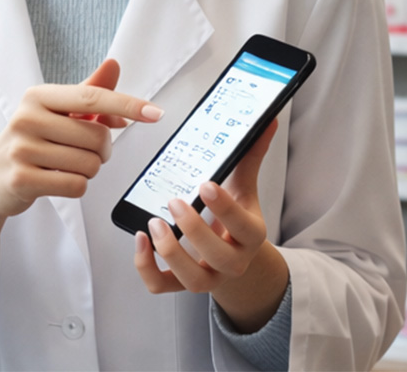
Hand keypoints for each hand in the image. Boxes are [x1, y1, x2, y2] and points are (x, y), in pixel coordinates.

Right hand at [0, 59, 162, 218]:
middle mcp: (27, 118)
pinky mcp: (22, 179)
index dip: (128, 105)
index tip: (155, 114)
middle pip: (97, 137)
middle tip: (83, 152)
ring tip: (64, 166)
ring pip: (90, 164)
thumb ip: (88, 92)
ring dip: (88, 171)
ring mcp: (22, 149)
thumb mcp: (54, 113)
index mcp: (38, 96)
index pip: (92, 97)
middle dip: (101, 151)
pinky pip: (76, 185)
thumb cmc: (30, 142)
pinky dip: (75, 187)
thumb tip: (114, 65)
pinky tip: (55, 181)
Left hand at [132, 120, 288, 331]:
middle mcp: (232, 262)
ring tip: (154, 222)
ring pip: (191, 278)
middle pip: (218, 256)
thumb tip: (266, 122)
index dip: (226, 208)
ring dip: (170, 251)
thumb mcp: (243, 188)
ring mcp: (207, 277)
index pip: (244, 227)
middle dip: (194, 230)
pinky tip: (139, 239)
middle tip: (175, 202)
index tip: (206, 184)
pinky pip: (160, 285)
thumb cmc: (235, 220)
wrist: (233, 257)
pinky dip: (145, 266)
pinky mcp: (180, 284)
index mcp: (251, 235)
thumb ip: (249, 157)